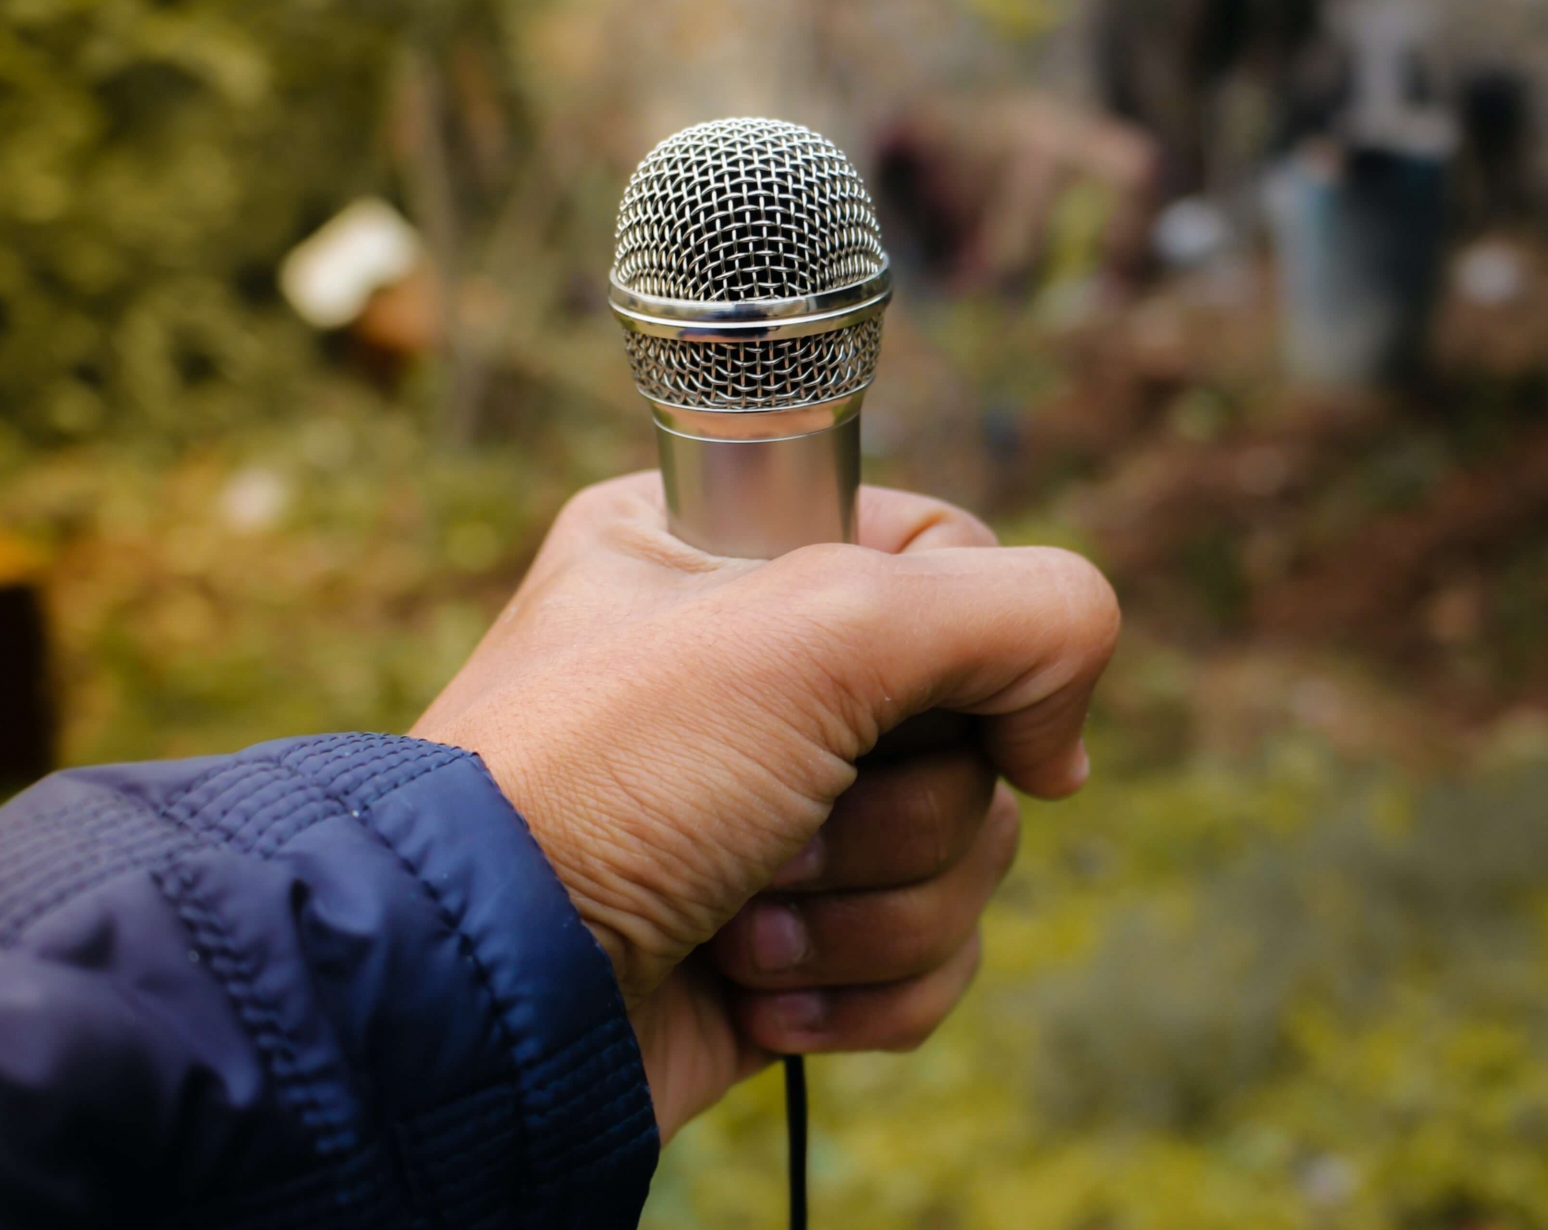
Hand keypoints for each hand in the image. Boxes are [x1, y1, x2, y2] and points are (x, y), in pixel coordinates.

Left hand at [412, 474, 1118, 1138]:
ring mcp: (781, 809)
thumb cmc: (607, 781)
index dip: (975, 645)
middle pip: (977, 725)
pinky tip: (755, 987)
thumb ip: (1012, 611)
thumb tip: (1062, 744)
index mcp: (735, 547)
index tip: (928, 711)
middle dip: (899, 809)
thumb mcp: (816, 630)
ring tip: (748, 918)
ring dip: (871, 907)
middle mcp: (761, 673)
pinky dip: (862, 987)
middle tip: (784, 822)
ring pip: (969, 850)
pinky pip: (931, 956)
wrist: (486, 999)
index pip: (954, 558)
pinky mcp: (799, 936)